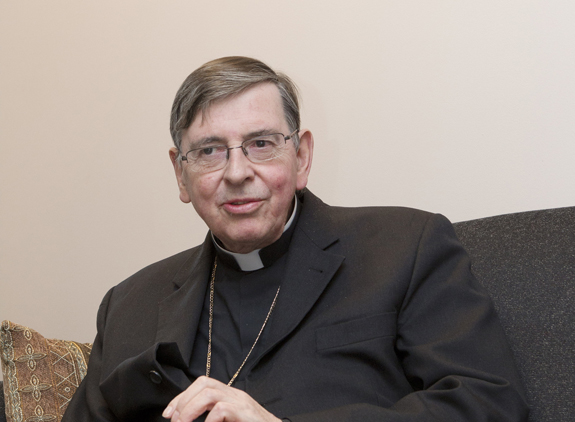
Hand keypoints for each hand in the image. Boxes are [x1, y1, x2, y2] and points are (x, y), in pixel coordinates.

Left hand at [162, 376, 281, 421]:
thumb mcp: (231, 421)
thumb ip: (215, 418)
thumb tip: (188, 420)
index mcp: (229, 396)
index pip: (201, 384)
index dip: (181, 397)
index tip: (168, 413)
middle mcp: (235, 394)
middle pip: (203, 383)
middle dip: (183, 400)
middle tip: (175, 420)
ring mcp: (241, 402)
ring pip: (209, 392)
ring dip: (190, 409)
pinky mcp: (246, 413)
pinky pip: (221, 410)